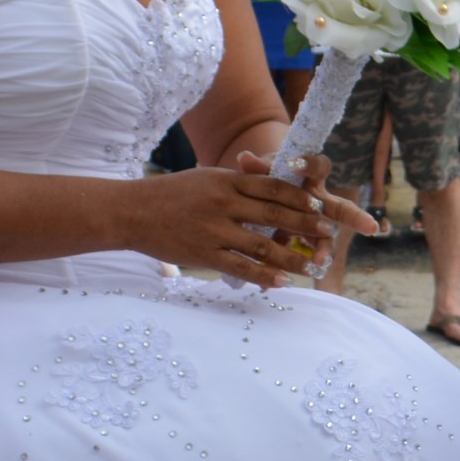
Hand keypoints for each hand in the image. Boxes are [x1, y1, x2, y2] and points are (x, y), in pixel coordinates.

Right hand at [133, 163, 344, 285]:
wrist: (132, 211)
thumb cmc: (172, 193)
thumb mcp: (207, 178)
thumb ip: (238, 183)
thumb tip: (272, 188)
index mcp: (227, 180)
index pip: (273, 188)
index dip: (299, 198)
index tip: (319, 205)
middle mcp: (224, 204)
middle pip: (274, 216)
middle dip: (305, 226)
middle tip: (327, 234)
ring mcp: (214, 231)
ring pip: (262, 246)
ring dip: (290, 257)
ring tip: (311, 265)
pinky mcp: (204, 255)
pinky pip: (240, 268)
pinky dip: (264, 276)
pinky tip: (281, 282)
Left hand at [237, 147, 377, 282]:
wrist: (270, 200)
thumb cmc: (276, 181)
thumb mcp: (268, 173)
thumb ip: (260, 168)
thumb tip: (244, 158)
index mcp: (311, 179)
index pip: (319, 167)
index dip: (309, 165)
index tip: (296, 165)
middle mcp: (321, 202)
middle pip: (341, 208)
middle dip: (356, 218)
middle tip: (371, 228)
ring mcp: (316, 225)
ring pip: (327, 237)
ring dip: (324, 249)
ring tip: (320, 262)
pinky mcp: (308, 244)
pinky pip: (313, 256)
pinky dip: (311, 266)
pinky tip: (304, 275)